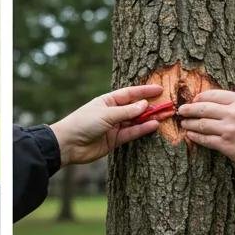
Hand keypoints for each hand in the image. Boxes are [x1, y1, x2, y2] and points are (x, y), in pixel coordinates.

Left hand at [50, 84, 164, 165]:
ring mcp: (114, 126)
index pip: (130, 93)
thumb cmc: (83, 123)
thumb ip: (127, 111)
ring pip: (135, 121)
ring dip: (148, 119)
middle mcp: (112, 112)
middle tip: (167, 104)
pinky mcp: (115, 140)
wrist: (68, 144)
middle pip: (135, 108)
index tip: (159, 89)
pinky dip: (142, 130)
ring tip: (164, 116)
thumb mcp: (106, 114)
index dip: (144, 91)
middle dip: (150, 106)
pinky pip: (132, 133)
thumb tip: (145, 105)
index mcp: (108, 101)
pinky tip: (154, 126)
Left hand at [178, 90, 234, 166]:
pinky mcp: (226, 145)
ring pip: (201, 124)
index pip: (213, 95)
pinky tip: (190, 135)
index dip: (201, 97)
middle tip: (181, 110)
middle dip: (189, 109)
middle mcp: (233, 113)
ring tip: (183, 123)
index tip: (195, 100)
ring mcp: (228, 129)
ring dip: (189, 123)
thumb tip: (220, 104)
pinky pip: (205, 139)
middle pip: (203, 108)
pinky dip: (195, 137)